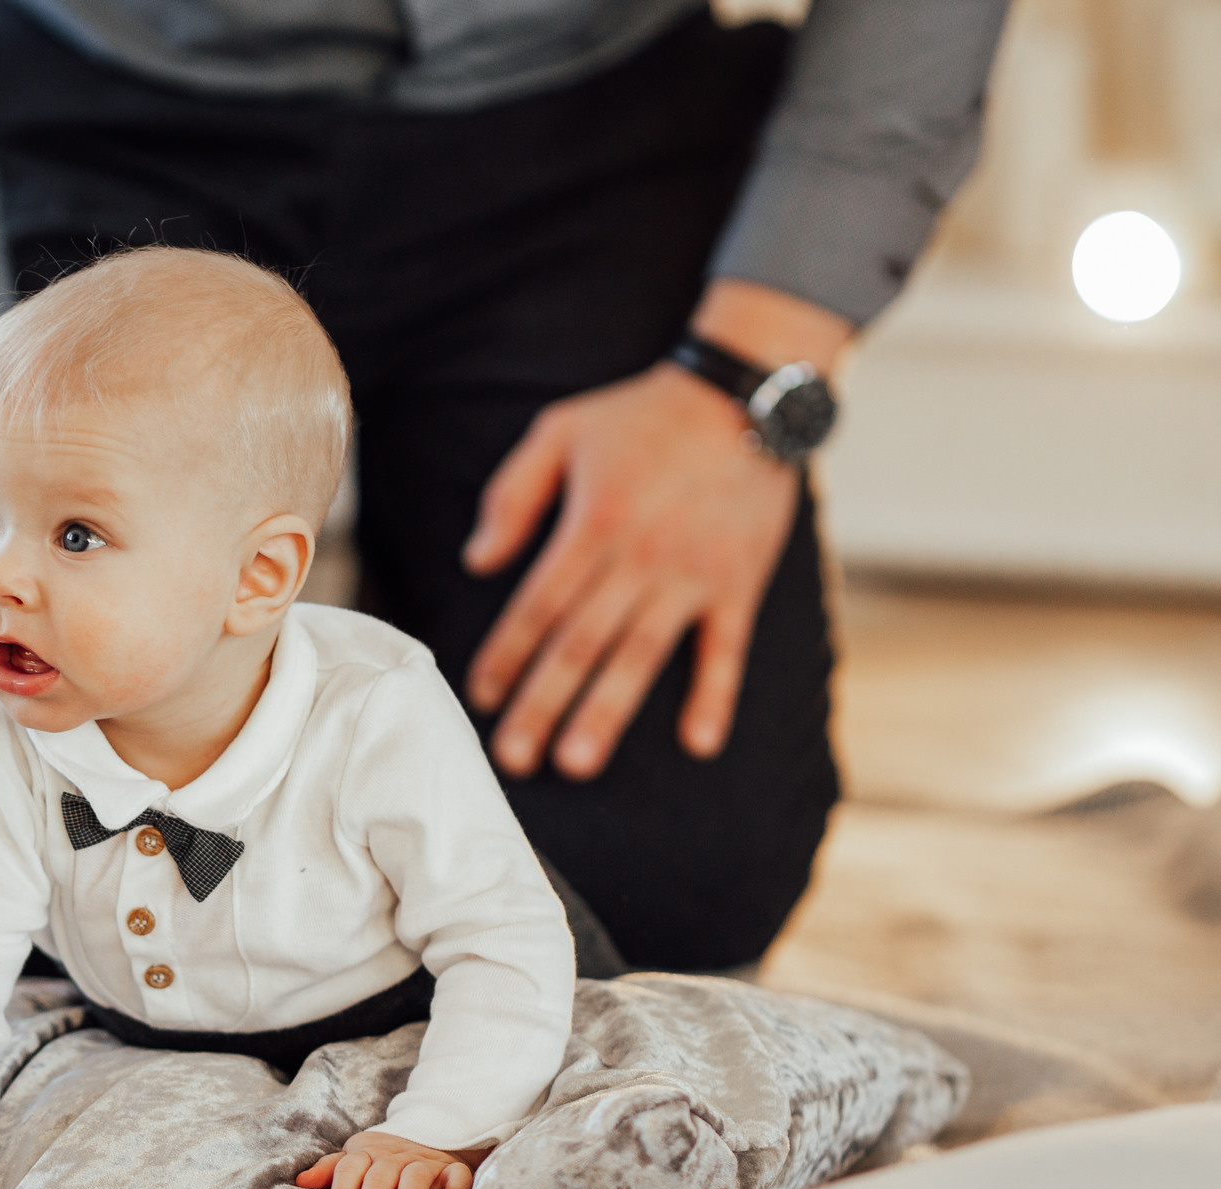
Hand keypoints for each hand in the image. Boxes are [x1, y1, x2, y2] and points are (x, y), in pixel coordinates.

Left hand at [296, 1131, 485, 1188]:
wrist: (428, 1138)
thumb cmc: (382, 1162)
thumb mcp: (354, 1161)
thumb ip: (329, 1171)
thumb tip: (300, 1181)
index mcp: (366, 1154)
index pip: (349, 1169)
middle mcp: (396, 1156)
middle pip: (380, 1177)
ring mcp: (426, 1161)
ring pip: (416, 1177)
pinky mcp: (453, 1169)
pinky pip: (457, 1177)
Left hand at [461, 280, 850, 780]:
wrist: (744, 392)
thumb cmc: (641, 414)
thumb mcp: (559, 431)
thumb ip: (512, 496)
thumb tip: (476, 562)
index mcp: (591, 524)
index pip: (537, 606)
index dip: (505, 655)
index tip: (481, 697)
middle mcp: (639, 556)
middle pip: (579, 643)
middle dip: (542, 705)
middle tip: (513, 759)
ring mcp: (692, 574)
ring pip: (641, 655)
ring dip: (608, 713)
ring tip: (577, 763)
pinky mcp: (740, 582)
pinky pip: (726, 648)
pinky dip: (714, 695)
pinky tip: (699, 742)